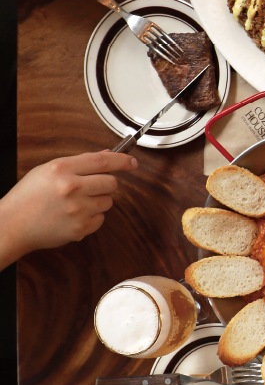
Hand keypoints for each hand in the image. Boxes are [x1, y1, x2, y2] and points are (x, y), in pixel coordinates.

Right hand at [0, 152, 136, 262]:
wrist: (11, 225)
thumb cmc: (28, 197)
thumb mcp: (48, 170)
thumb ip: (80, 162)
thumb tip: (108, 155)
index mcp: (62, 169)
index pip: (103, 161)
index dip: (123, 161)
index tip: (132, 163)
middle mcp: (71, 188)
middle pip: (111, 182)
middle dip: (105, 184)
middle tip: (89, 188)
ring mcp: (77, 210)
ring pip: (108, 201)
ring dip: (98, 201)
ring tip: (75, 204)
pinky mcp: (80, 228)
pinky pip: (101, 219)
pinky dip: (91, 218)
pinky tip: (72, 216)